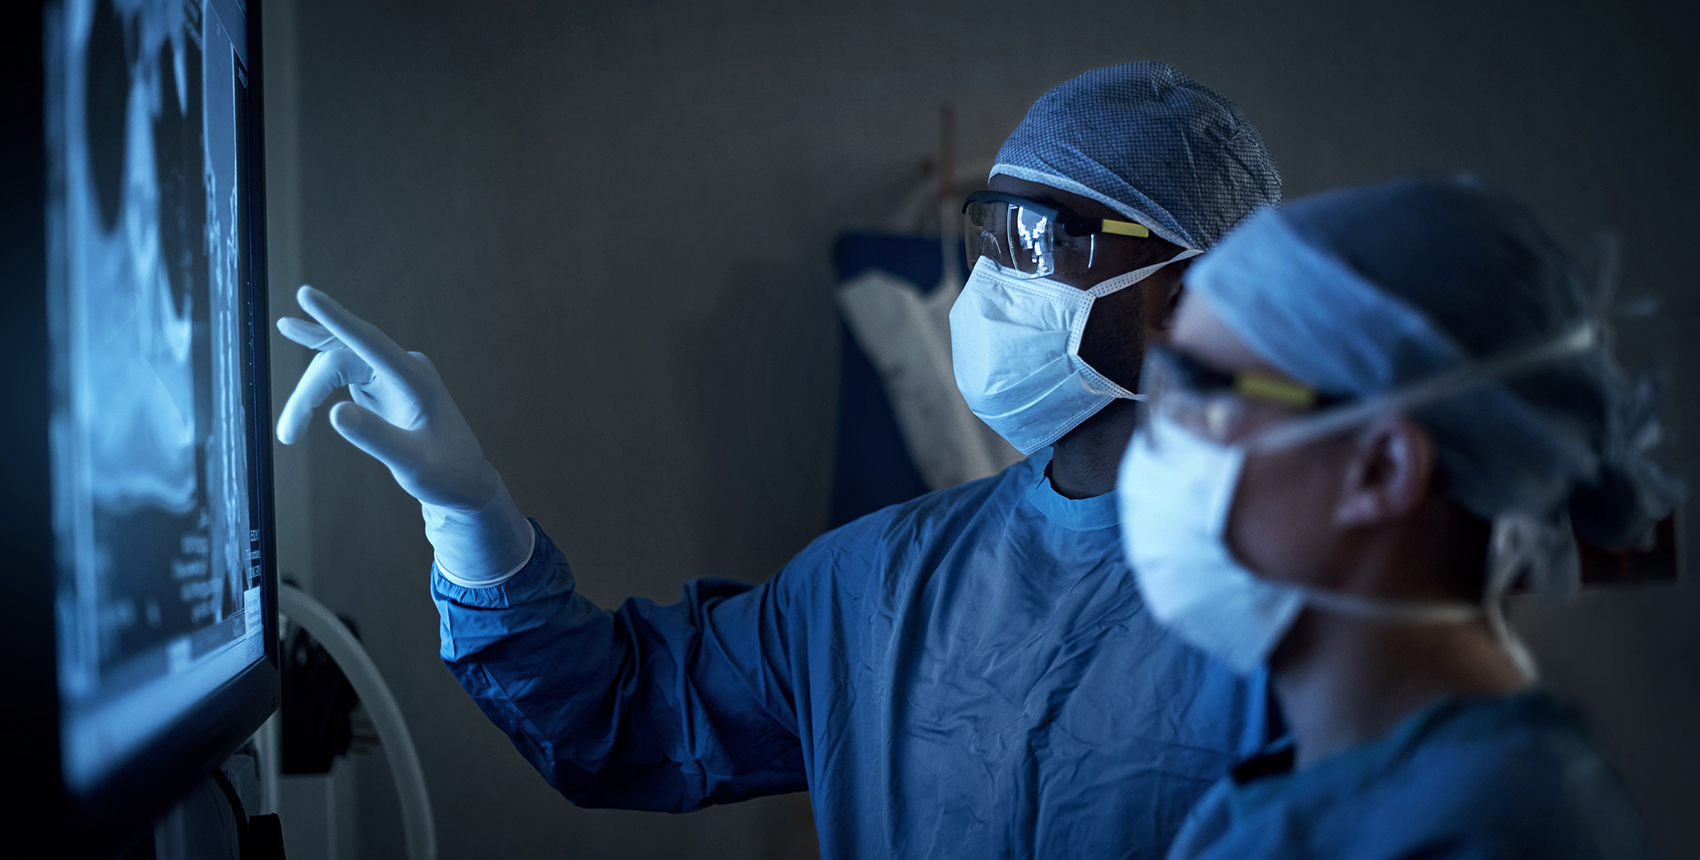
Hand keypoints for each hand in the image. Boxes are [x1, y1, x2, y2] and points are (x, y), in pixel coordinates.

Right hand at [276, 285, 498, 509]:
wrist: (464, 483)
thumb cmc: (446, 474)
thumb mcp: (412, 465)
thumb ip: (376, 438)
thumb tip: (334, 414)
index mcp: (415, 379)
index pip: (369, 341)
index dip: (335, 318)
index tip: (305, 293)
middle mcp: (403, 367)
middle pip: (340, 360)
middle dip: (308, 392)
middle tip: (287, 433)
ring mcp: (392, 373)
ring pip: (336, 367)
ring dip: (309, 394)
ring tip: (289, 432)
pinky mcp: (382, 383)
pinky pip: (341, 373)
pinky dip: (317, 385)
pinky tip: (298, 344)